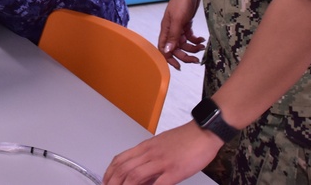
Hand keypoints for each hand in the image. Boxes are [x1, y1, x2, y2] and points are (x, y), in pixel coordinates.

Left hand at [103, 121, 222, 183]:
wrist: (203, 132)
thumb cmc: (185, 138)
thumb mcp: (161, 145)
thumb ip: (150, 159)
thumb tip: (143, 176)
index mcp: (146, 147)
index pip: (121, 159)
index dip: (110, 172)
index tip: (106, 180)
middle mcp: (150, 153)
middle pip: (124, 169)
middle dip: (113, 182)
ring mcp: (161, 162)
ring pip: (135, 175)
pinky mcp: (175, 171)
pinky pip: (158, 184)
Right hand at [158, 0, 204, 69]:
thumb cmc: (182, 0)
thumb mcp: (178, 19)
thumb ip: (173, 35)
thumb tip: (167, 51)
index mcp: (166, 28)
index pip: (164, 48)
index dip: (169, 58)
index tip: (179, 66)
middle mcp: (171, 28)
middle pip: (175, 47)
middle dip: (185, 55)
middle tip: (196, 60)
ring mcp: (179, 25)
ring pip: (184, 43)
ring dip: (192, 47)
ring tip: (202, 47)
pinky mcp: (187, 22)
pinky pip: (190, 36)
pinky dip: (195, 40)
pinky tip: (202, 39)